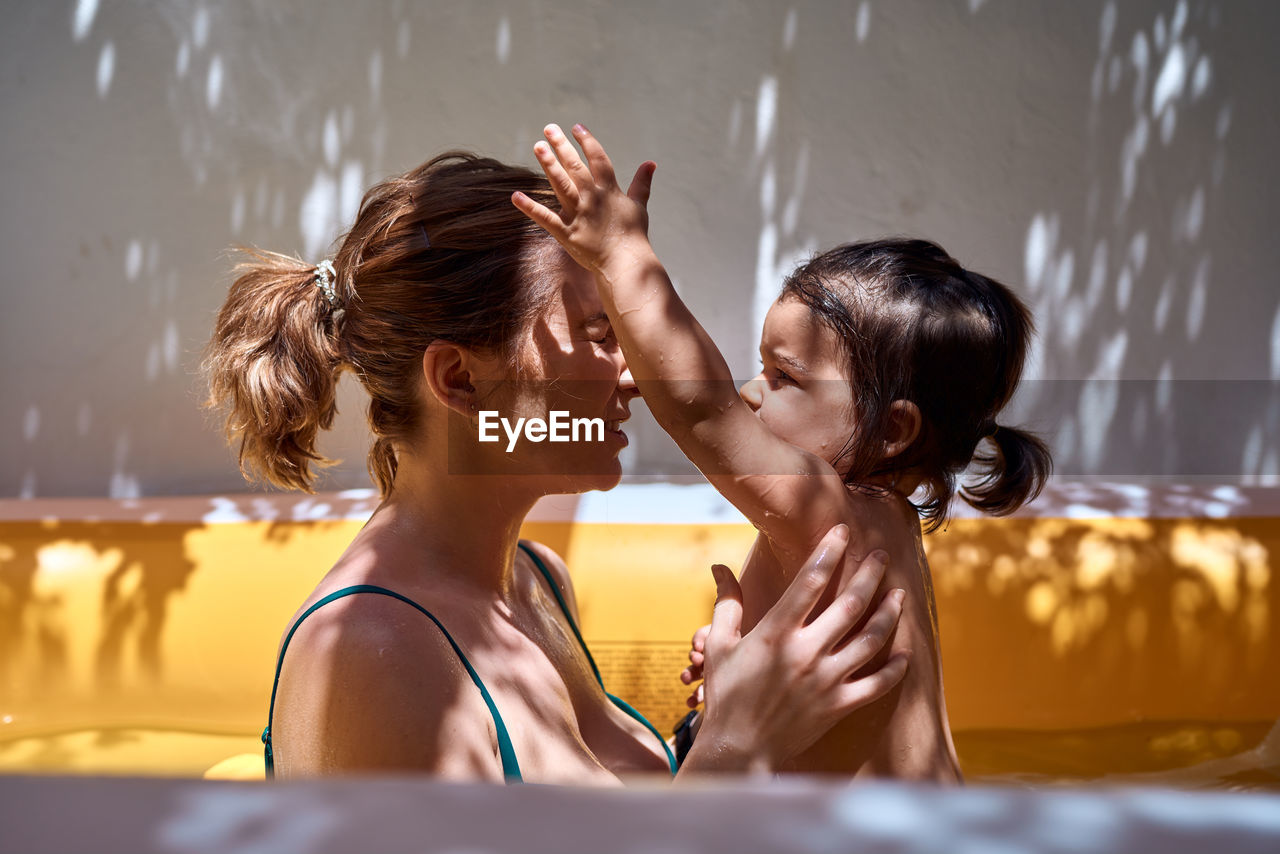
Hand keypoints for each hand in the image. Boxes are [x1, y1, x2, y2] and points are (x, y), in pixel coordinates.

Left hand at [511, 123, 656, 274]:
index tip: (576, 127)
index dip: (587, 142)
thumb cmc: (634, 235)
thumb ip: (641, 183)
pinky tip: (515, 196)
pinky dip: (530, 208)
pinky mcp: (567, 234)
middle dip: (562, 146)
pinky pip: (545, 218)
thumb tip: (650, 163)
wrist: (627, 264)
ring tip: (538, 146)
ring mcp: (579, 215)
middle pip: (576, 167)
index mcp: (610, 191)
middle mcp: (593, 199)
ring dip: (549, 165)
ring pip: (561, 185)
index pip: (598, 159)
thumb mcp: (640, 205)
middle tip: (549, 128)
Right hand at [683, 524, 908, 774]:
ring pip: (870, 640)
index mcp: (776, 632)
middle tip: (882, 555)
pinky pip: (877, 684)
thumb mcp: (718, 645)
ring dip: (889, 613)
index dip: (829, 551)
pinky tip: (905, 652)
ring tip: (899, 593)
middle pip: (850, 605)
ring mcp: (826, 681)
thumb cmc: (725, 694)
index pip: (810, 581)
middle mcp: (806, 652)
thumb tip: (720, 568)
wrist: (737, 749)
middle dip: (869, 575)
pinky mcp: (838, 706)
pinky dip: (895, 669)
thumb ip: (726, 604)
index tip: (842, 531)